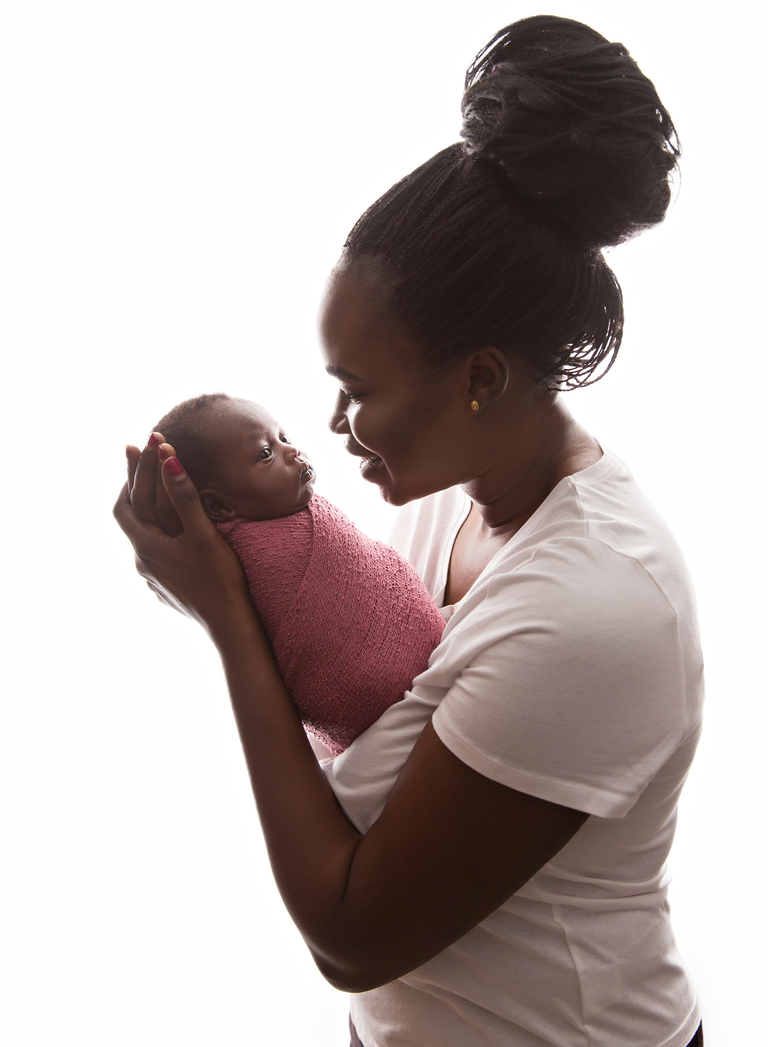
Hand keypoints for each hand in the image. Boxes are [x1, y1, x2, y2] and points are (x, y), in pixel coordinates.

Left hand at [114, 436, 250, 634]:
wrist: (229, 624)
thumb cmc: (218, 578)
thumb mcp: (202, 533)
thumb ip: (184, 495)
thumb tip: (167, 458)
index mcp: (146, 547)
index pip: (124, 506)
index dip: (130, 478)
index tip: (139, 454)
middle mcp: (143, 563)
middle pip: (131, 521)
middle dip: (138, 491)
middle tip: (147, 468)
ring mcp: (154, 579)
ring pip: (145, 539)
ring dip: (150, 516)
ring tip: (162, 497)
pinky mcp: (166, 588)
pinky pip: (157, 555)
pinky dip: (161, 536)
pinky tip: (176, 536)